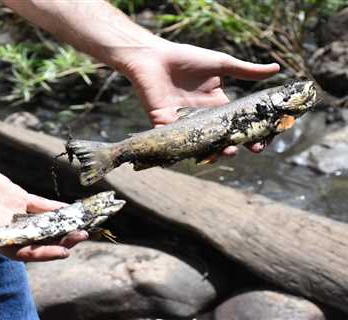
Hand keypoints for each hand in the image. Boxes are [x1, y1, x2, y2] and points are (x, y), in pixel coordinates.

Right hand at [0, 151, 87, 260]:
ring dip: (61, 225)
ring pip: (41, 223)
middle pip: (37, 239)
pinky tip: (70, 209)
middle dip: (60, 239)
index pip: (21, 250)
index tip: (64, 252)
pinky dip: (54, 208)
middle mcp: (5, 227)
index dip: (43, 253)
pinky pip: (39, 205)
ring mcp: (12, 212)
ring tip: (83, 225)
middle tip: (82, 235)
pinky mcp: (15, 197)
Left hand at [121, 40, 279, 154]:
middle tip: (251, 148)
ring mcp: (183, 123)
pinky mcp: (163, 124)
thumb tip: (277, 69)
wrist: (155, 57)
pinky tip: (197, 152)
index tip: (262, 140)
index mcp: (217, 106)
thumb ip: (246, 71)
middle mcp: (202, 118)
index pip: (237, 124)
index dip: (250, 133)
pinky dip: (184, 147)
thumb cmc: (187, 59)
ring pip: (200, 144)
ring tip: (227, 151)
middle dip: (237, 145)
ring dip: (214, 150)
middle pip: (221, 138)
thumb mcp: (221, 64)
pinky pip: (173, 140)